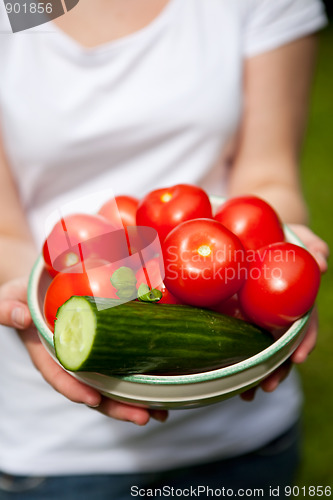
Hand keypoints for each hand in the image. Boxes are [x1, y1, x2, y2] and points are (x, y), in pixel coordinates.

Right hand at [0, 278, 167, 424]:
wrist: (41, 285)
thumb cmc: (23, 295)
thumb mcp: (9, 298)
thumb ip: (8, 308)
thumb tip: (19, 317)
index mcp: (47, 354)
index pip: (60, 376)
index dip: (75, 389)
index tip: (93, 399)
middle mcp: (71, 360)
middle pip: (93, 388)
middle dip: (117, 406)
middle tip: (144, 417)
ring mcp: (90, 356)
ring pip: (112, 383)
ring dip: (136, 399)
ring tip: (161, 412)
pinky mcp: (106, 345)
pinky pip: (122, 364)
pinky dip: (142, 376)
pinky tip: (164, 388)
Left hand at [241, 224, 328, 400]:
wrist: (254, 231)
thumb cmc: (280, 235)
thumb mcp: (297, 236)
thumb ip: (310, 245)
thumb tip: (321, 262)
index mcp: (294, 301)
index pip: (303, 325)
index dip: (304, 341)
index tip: (300, 358)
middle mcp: (278, 314)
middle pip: (281, 346)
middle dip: (277, 369)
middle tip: (267, 387)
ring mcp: (258, 318)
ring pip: (259, 350)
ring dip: (254, 373)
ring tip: (244, 394)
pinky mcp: (236, 317)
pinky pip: (234, 339)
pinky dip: (232, 359)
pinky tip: (222, 377)